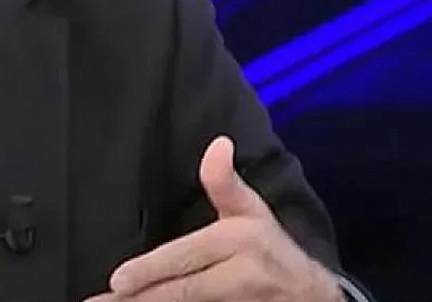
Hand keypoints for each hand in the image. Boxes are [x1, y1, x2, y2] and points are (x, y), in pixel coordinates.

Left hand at [85, 136, 343, 301]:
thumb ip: (225, 183)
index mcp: (236, 243)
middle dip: (141, 297)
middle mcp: (237, 277)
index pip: (185, 259)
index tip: (117, 280)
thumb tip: (217, 143)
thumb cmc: (273, 248)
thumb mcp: (253, 211)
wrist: (314, 297)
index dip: (150, 271)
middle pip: (181, 291)